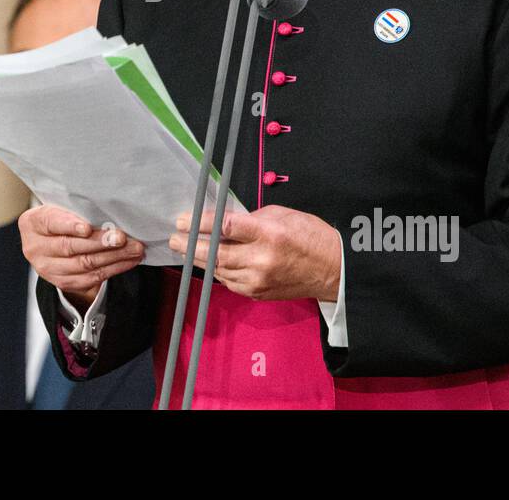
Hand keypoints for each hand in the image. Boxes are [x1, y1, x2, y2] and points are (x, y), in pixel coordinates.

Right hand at [19, 205, 145, 311]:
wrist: (52, 240)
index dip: (70, 225)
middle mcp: (35, 248)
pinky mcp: (63, 282)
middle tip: (122, 238)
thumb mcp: (60, 206)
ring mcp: (47, 269)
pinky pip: (91, 278)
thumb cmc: (61, 216)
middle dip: (100, 242)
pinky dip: (113, 269)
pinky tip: (129, 260)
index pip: (51, 223)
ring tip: (134, 249)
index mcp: (32, 223)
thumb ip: (76, 208)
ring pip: (84, 264)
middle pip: (70, 247)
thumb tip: (108, 209)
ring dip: (113, 257)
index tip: (88, 228)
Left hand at [168, 205, 340, 301]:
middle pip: (217, 253)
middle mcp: (262, 259)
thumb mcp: (283, 214)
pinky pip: (229, 282)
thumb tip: (225, 222)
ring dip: (199, 260)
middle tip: (174, 239)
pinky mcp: (258, 293)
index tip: (183, 220)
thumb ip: (251, 218)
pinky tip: (207, 262)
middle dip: (191, 246)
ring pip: (219, 270)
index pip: (226, 227)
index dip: (200, 224)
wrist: (334, 270)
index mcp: (269, 233)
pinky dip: (216, 271)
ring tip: (184, 249)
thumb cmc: (311, 236)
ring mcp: (259, 280)